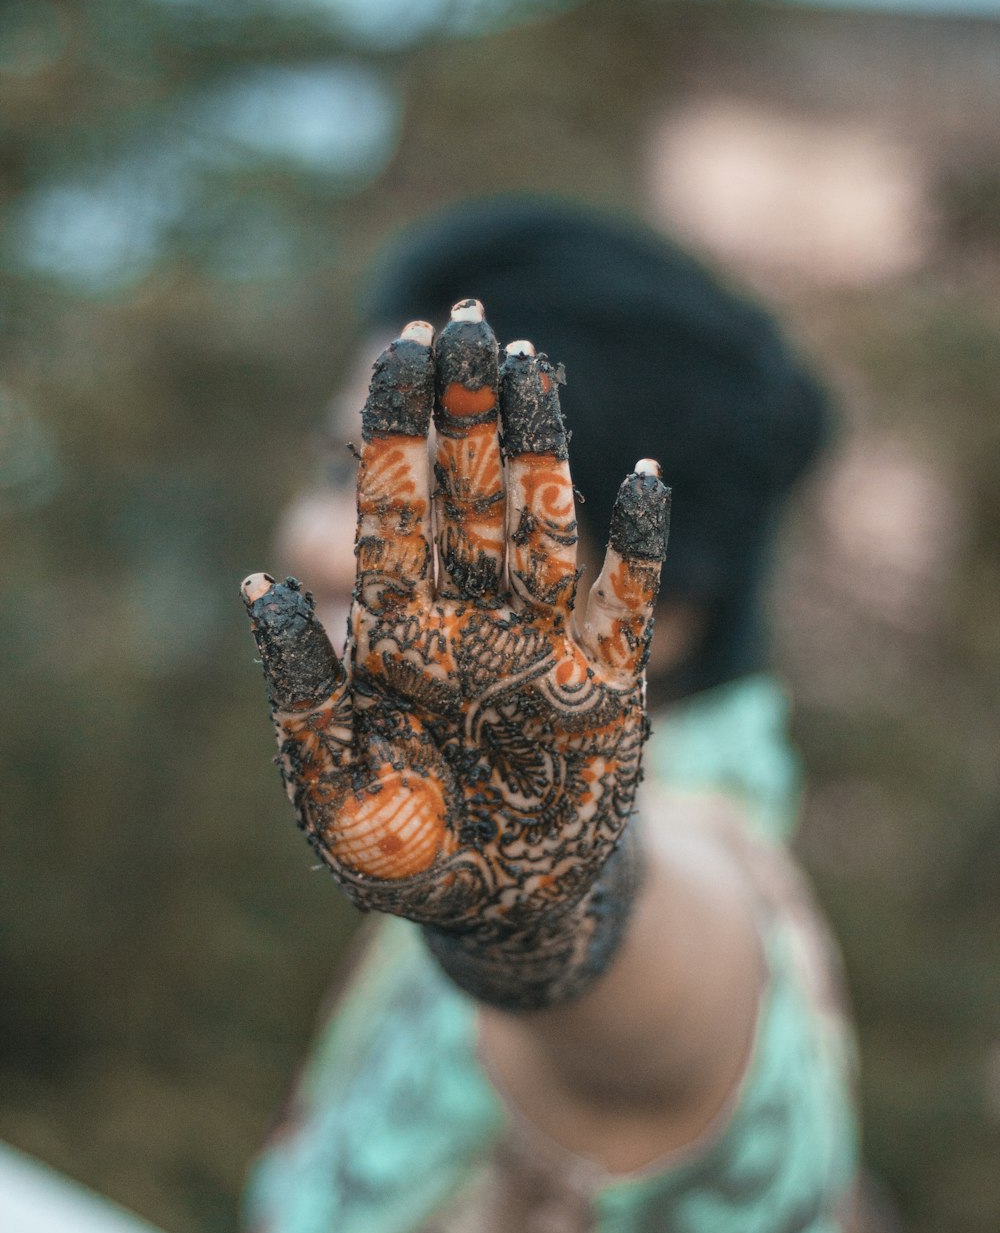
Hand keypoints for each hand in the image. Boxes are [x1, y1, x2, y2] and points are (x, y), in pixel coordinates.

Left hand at [241, 300, 669, 1007]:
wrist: (504, 910)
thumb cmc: (408, 856)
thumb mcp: (335, 791)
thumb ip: (302, 697)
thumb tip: (254, 587)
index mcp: (399, 638)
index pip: (393, 514)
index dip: (392, 434)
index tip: (395, 350)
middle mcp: (471, 623)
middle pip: (469, 497)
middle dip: (465, 412)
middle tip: (465, 321)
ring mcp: (543, 645)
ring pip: (542, 526)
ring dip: (541, 450)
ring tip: (537, 366)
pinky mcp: (610, 683)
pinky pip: (630, 602)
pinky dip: (642, 548)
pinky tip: (646, 481)